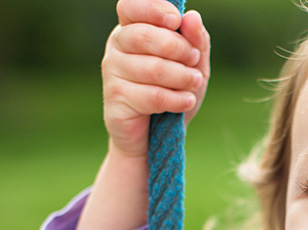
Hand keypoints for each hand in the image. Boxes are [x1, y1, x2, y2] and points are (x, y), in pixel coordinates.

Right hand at [102, 0, 210, 157]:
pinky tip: (187, 101)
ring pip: (152, 68)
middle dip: (178, 48)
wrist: (155, 138)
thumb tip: (192, 17)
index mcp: (132, 29)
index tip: (176, 21)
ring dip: (182, 76)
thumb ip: (195, 40)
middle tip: (194, 60)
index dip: (153, 8)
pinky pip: (151, 96)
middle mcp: (116, 46)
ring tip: (194, 84)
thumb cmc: (172, 93)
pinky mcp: (115, 99)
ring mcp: (112, 72)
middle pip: (144, 36)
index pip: (131, 6)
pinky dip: (176, 99)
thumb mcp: (192, 65)